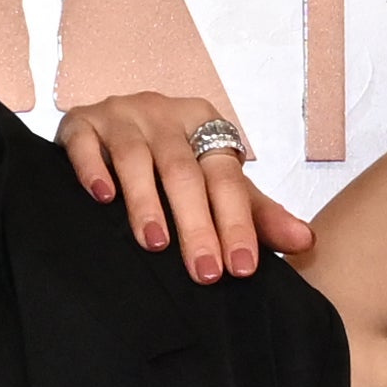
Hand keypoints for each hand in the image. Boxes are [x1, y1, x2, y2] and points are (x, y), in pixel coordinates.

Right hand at [58, 89, 309, 279]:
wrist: (106, 125)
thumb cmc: (170, 161)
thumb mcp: (216, 181)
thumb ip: (255, 212)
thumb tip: (306, 241)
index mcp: (205, 124)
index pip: (226, 177)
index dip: (237, 222)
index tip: (243, 267)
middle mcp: (164, 114)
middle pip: (184, 172)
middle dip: (197, 225)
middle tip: (205, 273)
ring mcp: (121, 115)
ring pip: (136, 158)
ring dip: (146, 202)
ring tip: (155, 244)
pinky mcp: (81, 122)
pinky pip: (86, 145)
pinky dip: (94, 169)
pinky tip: (102, 198)